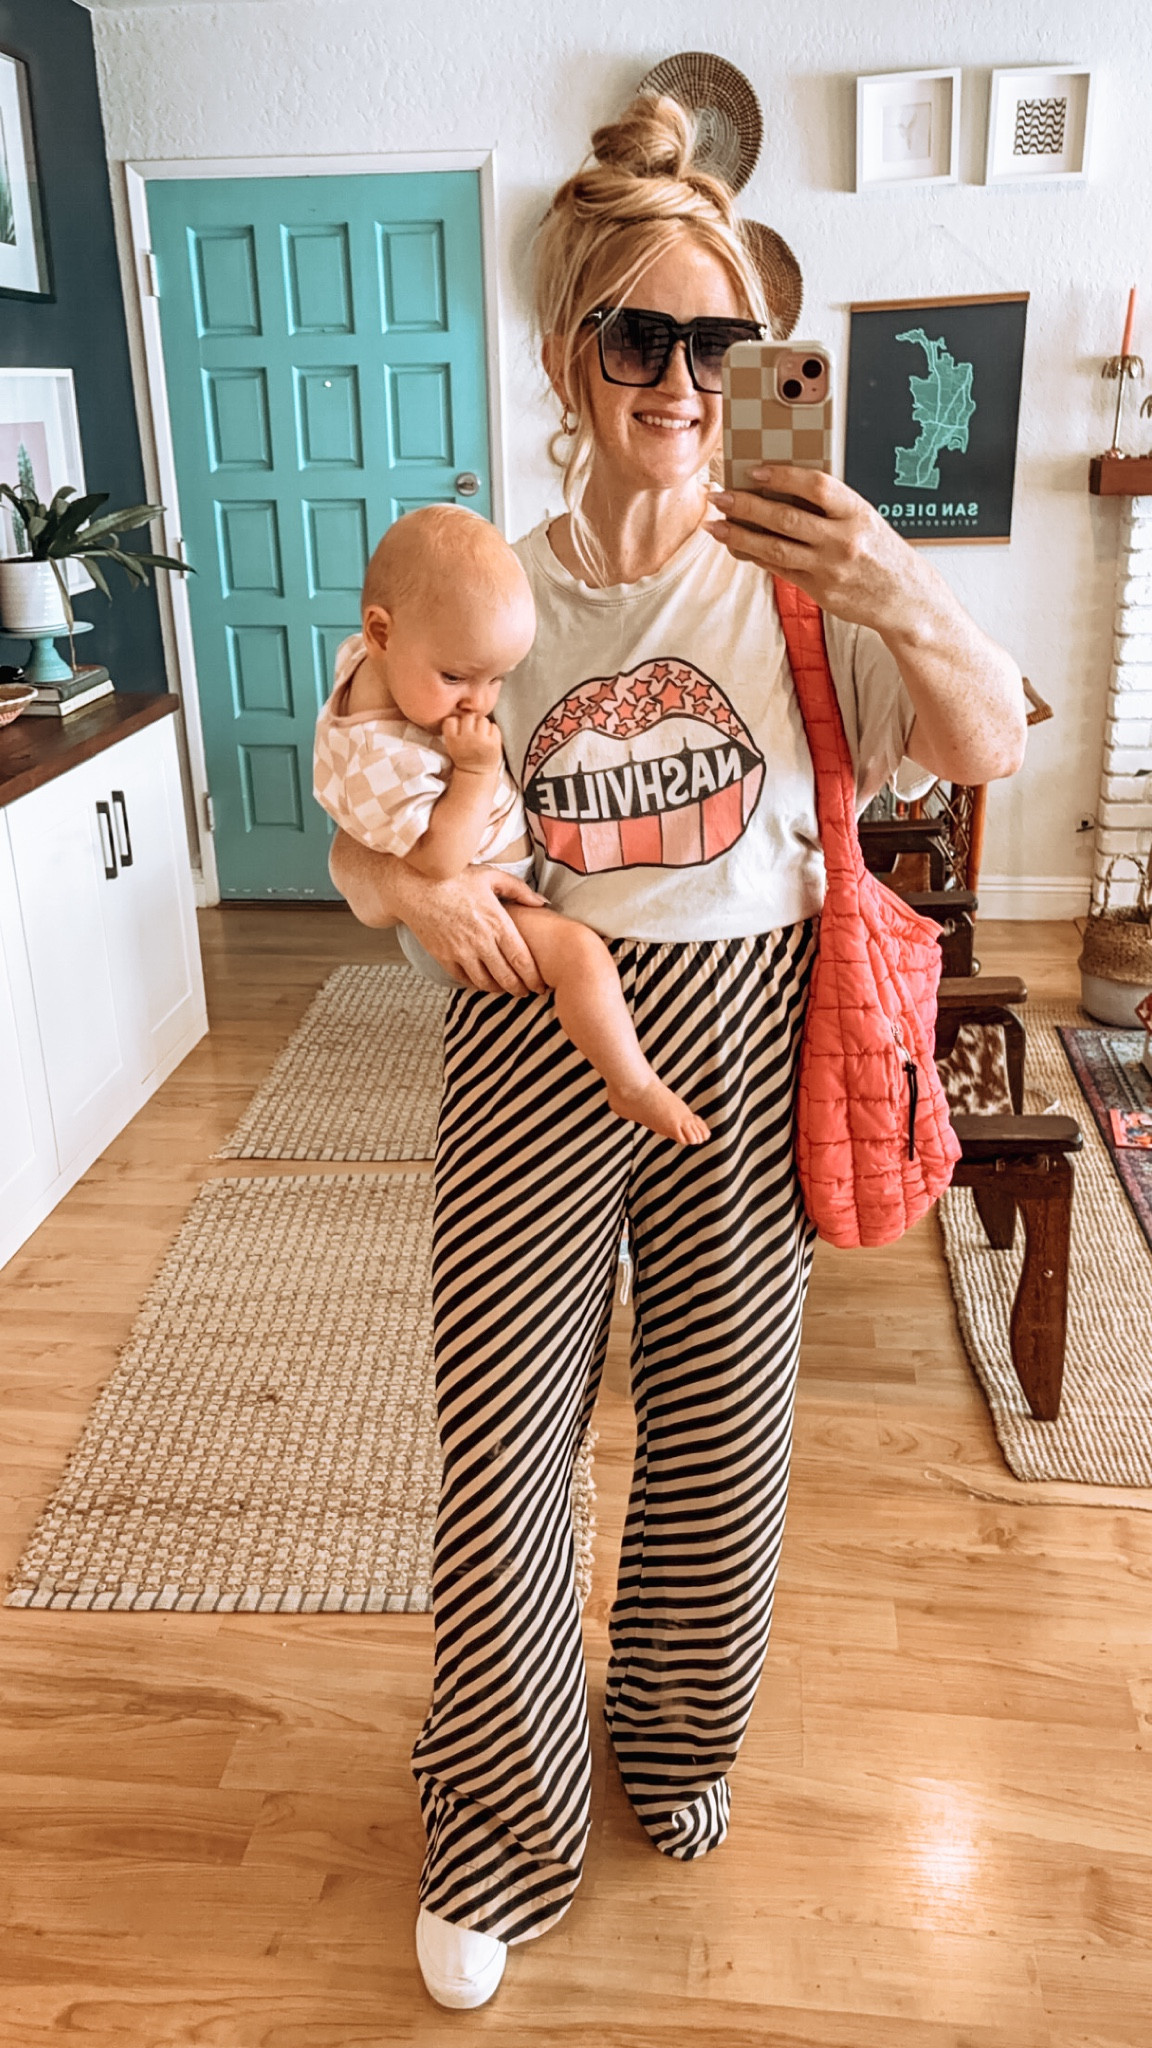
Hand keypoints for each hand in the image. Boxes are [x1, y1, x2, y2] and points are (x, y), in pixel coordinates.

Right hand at [400, 864, 548, 995]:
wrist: (414, 885)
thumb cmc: (454, 877)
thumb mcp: (491, 876)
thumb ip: (519, 890)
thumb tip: (542, 902)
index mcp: (496, 922)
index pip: (521, 959)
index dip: (533, 977)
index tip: (541, 984)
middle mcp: (480, 941)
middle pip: (506, 977)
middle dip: (520, 989)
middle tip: (527, 992)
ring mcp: (460, 952)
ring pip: (485, 982)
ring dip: (499, 989)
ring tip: (506, 989)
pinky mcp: (443, 957)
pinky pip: (463, 979)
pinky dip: (476, 984)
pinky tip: (483, 981)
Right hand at [441, 710, 504, 774]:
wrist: (476, 773)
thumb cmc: (464, 755)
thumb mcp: (452, 744)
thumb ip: (454, 729)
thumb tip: (463, 704)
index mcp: (453, 741)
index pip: (450, 720)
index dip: (455, 722)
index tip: (458, 730)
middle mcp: (466, 740)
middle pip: (468, 717)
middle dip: (471, 721)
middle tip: (472, 731)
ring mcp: (481, 742)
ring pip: (483, 720)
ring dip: (483, 725)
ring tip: (481, 735)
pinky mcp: (494, 745)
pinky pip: (494, 727)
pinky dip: (492, 731)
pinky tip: (489, 739)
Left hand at [705, 466, 934, 638]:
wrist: (906, 598)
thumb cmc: (881, 553)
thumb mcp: (865, 520)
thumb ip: (831, 507)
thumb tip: (781, 491)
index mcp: (858, 513)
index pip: (816, 487)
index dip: (784, 476)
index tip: (755, 471)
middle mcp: (843, 540)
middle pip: (787, 519)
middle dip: (747, 506)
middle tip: (720, 498)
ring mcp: (830, 569)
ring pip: (776, 549)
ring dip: (741, 537)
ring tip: (716, 526)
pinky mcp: (821, 592)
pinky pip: (781, 571)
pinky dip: (757, 558)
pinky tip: (738, 548)